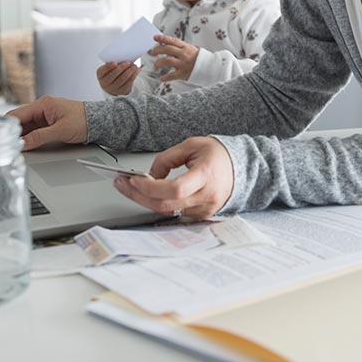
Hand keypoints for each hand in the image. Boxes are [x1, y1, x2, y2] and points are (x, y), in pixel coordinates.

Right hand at [6, 95, 87, 150]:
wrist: (100, 122)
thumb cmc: (84, 121)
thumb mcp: (60, 131)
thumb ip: (39, 137)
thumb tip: (22, 144)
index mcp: (43, 104)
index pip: (17, 114)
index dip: (6, 126)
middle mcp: (42, 108)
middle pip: (20, 121)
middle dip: (12, 132)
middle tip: (3, 145)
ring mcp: (45, 115)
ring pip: (26, 126)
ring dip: (20, 136)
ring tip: (12, 147)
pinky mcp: (49, 123)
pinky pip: (34, 129)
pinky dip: (28, 137)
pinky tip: (24, 145)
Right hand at [96, 61, 137, 95]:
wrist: (113, 85)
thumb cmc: (112, 72)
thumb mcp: (110, 67)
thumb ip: (114, 63)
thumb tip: (123, 58)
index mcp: (100, 75)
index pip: (103, 70)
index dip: (108, 67)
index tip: (114, 62)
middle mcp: (105, 83)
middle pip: (113, 75)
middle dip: (121, 68)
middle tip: (128, 62)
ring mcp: (113, 88)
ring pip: (122, 79)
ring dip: (129, 72)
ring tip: (135, 66)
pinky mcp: (122, 91)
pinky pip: (128, 83)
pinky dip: (133, 76)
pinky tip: (136, 71)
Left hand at [114, 136, 234, 218]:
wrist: (240, 168)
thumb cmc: (217, 155)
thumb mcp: (191, 145)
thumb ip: (167, 158)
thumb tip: (150, 175)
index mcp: (206, 175)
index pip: (175, 189)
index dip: (151, 187)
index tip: (134, 180)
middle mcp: (206, 196)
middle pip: (166, 204)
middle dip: (139, 195)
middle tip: (122, 184)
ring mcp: (204, 209)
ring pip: (167, 211)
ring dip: (145, 200)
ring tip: (130, 186)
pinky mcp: (200, 215)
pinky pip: (174, 212)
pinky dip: (159, 203)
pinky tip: (148, 194)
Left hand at [149, 35, 199, 82]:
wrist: (210, 68)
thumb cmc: (199, 59)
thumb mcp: (191, 49)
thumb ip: (180, 48)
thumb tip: (167, 45)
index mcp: (185, 47)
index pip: (172, 41)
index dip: (162, 38)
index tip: (155, 38)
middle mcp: (183, 54)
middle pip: (167, 49)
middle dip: (157, 50)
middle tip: (152, 52)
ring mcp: (183, 64)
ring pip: (167, 61)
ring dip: (158, 63)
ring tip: (155, 66)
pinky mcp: (183, 73)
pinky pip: (171, 75)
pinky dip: (165, 77)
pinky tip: (161, 78)